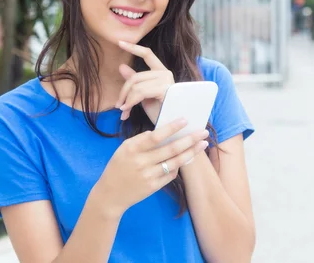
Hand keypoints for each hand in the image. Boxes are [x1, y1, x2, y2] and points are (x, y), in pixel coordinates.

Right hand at [94, 118, 208, 217]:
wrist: (110, 194)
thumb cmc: (118, 167)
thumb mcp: (124, 149)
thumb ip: (141, 140)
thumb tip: (161, 132)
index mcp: (132, 149)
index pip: (155, 136)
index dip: (171, 128)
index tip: (185, 120)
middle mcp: (141, 162)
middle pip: (170, 149)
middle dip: (189, 140)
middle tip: (203, 132)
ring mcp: (148, 176)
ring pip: (175, 162)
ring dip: (191, 152)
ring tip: (202, 144)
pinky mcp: (153, 187)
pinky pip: (171, 174)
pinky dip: (179, 165)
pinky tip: (186, 158)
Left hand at [115, 41, 173, 122]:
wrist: (171, 127)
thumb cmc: (160, 112)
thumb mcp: (143, 96)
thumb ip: (135, 82)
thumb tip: (121, 66)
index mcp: (161, 72)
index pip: (147, 54)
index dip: (133, 47)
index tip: (119, 42)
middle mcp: (165, 73)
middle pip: (135, 77)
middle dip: (123, 92)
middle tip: (118, 106)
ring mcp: (166, 80)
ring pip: (136, 86)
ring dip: (126, 100)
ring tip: (124, 112)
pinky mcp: (165, 89)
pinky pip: (140, 92)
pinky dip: (130, 102)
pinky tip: (127, 112)